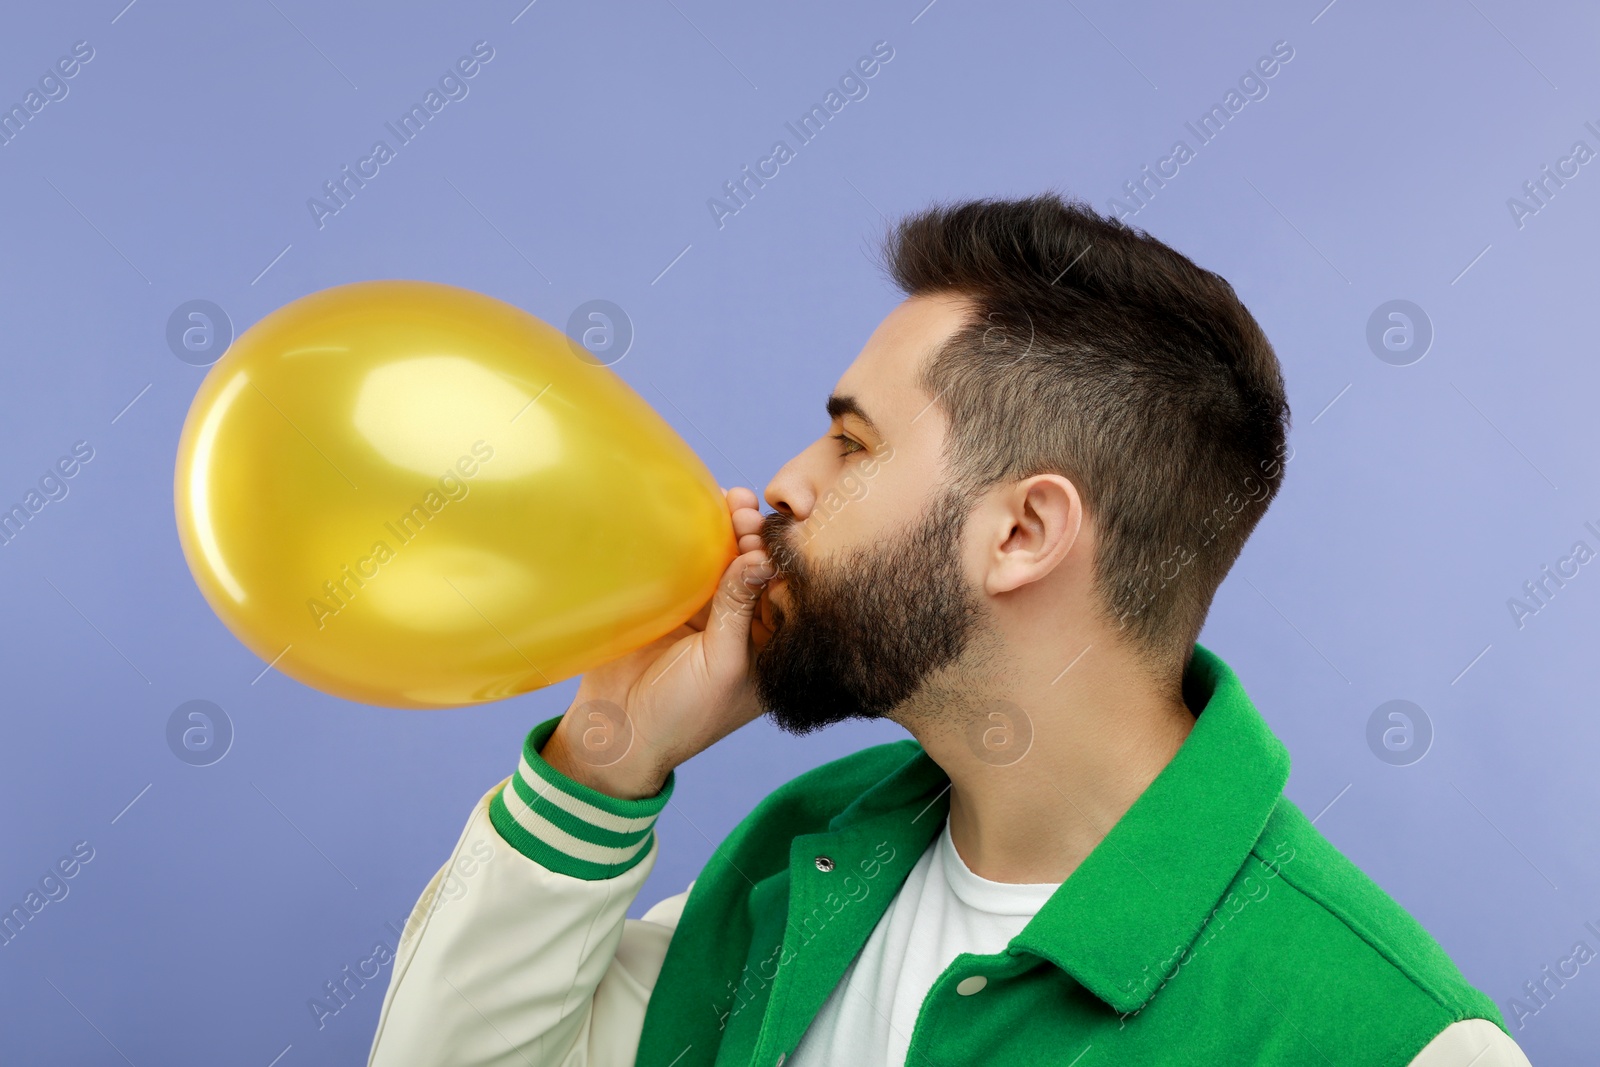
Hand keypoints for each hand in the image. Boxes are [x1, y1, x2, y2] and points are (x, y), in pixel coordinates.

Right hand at [540, 487, 774, 798]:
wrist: (616, 731)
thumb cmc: (682, 714)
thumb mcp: (720, 664)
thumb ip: (738, 610)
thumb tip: (760, 557)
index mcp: (771, 650)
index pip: (786, 595)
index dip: (782, 560)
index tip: (777, 532)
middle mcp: (747, 628)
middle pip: (757, 571)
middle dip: (755, 537)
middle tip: (747, 512)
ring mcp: (710, 614)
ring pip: (725, 561)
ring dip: (728, 530)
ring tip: (730, 499)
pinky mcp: (676, 604)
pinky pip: (690, 565)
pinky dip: (696, 538)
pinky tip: (699, 510)